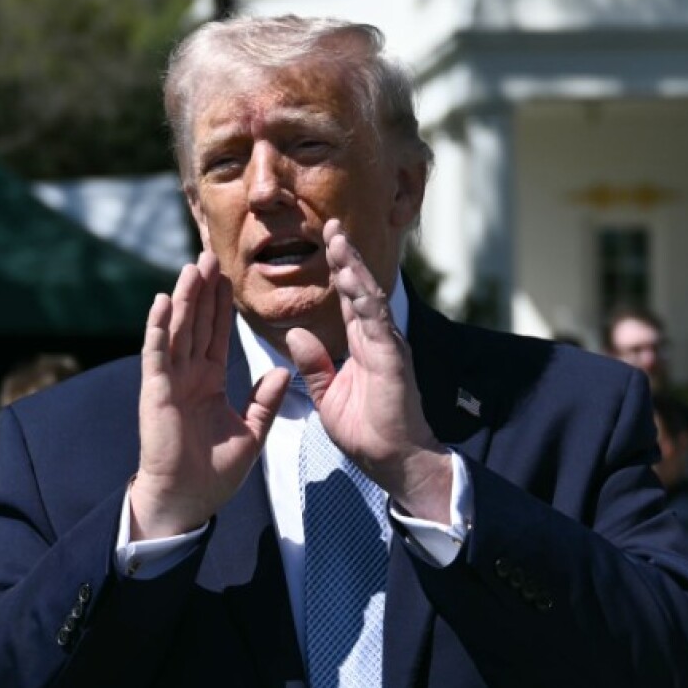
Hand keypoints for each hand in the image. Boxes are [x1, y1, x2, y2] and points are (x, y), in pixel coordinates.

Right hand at [130, 252, 288, 538]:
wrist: (187, 501)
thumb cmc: (214, 473)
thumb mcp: (251, 433)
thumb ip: (264, 402)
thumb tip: (281, 372)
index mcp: (208, 382)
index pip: (216, 334)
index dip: (221, 305)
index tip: (227, 276)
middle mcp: (187, 375)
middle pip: (197, 323)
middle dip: (203, 290)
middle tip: (209, 254)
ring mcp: (170, 382)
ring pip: (178, 330)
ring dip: (183, 298)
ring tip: (192, 266)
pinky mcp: (155, 393)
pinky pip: (157, 354)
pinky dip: (158, 327)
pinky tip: (162, 301)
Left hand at [285, 220, 451, 522]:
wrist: (393, 462)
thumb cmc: (366, 433)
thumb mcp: (328, 395)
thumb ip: (314, 363)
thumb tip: (295, 332)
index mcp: (362, 345)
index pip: (348, 299)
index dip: (338, 270)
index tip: (327, 241)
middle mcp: (377, 339)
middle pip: (359, 289)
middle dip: (346, 257)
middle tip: (332, 225)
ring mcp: (387, 346)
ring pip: (369, 298)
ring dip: (354, 269)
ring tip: (339, 241)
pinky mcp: (392, 359)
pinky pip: (377, 323)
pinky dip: (365, 299)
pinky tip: (353, 278)